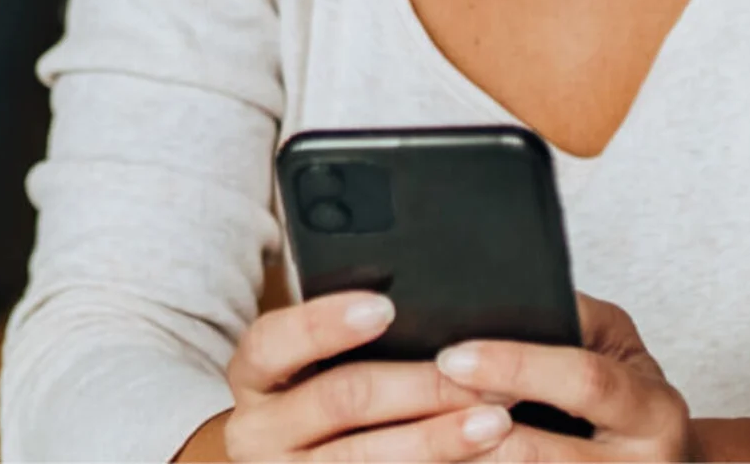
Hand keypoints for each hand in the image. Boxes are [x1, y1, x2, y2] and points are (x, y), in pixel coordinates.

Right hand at [206, 291, 519, 461]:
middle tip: (483, 373)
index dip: (326, 323)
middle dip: (420, 386)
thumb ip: (345, 340)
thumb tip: (414, 302)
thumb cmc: (317, 405)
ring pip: (364, 458)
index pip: (274, 341)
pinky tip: (475, 461)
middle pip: (340, 400)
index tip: (385, 308)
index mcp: (254, 378)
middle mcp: (257, 431)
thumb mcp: (309, 367)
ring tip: (495, 421)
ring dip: (437, 438)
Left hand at [431, 294, 696, 461]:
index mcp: (653, 410)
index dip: (518, 366)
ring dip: (466, 461)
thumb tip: (502, 298)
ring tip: (412, 442)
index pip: (585, 381)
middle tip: (416, 406)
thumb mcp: (620, 351)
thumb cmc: (630, 402)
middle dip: (472, 429)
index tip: (454, 355)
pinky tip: (437, 461)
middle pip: (541, 454)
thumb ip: (577, 322)